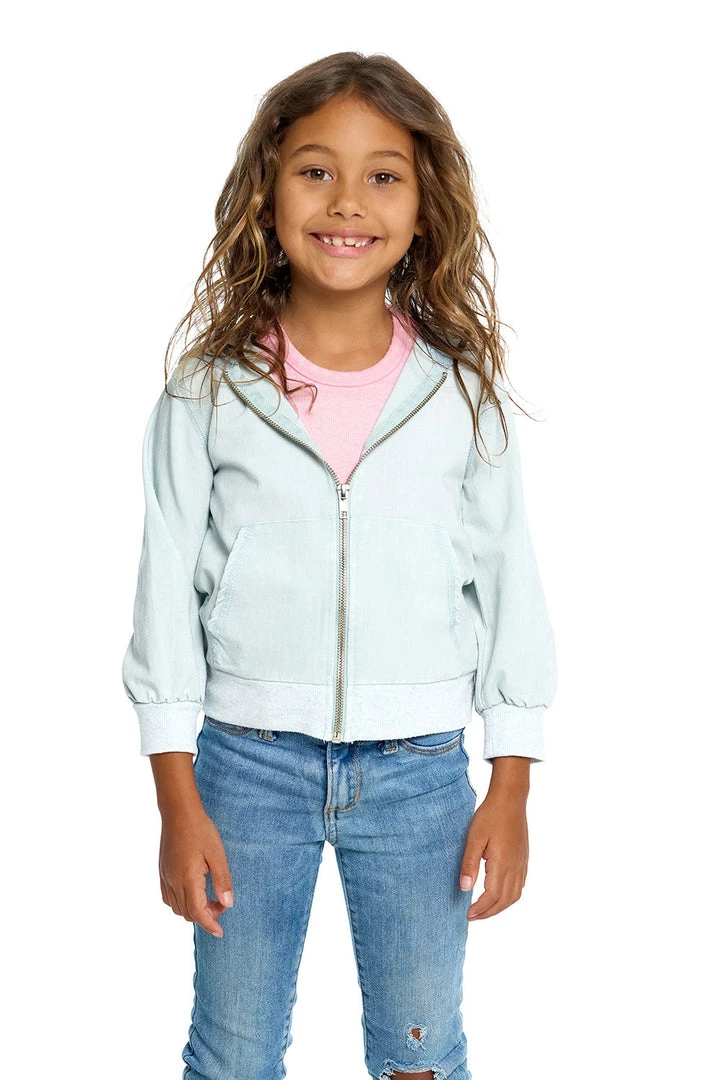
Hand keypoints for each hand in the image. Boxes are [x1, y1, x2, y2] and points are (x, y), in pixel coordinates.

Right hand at [159, 807, 233, 936]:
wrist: (178, 812)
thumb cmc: (200, 830)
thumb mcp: (217, 854)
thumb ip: (222, 880)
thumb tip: (228, 904)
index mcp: (187, 878)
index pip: (197, 912)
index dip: (210, 925)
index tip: (220, 933)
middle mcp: (173, 881)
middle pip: (187, 913)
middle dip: (205, 916)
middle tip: (221, 905)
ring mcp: (165, 877)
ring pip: (177, 908)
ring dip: (193, 910)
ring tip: (210, 898)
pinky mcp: (162, 871)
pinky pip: (168, 897)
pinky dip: (181, 902)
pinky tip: (193, 892)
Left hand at [459, 791, 528, 919]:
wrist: (510, 799)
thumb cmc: (490, 816)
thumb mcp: (474, 838)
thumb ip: (469, 864)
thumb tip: (465, 888)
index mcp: (502, 864)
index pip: (492, 896)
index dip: (480, 909)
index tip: (468, 914)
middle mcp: (515, 867)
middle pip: (504, 901)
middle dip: (489, 912)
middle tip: (473, 916)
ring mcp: (522, 864)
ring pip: (514, 896)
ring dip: (500, 907)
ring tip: (485, 909)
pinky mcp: (524, 859)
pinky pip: (520, 885)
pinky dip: (510, 897)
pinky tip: (500, 894)